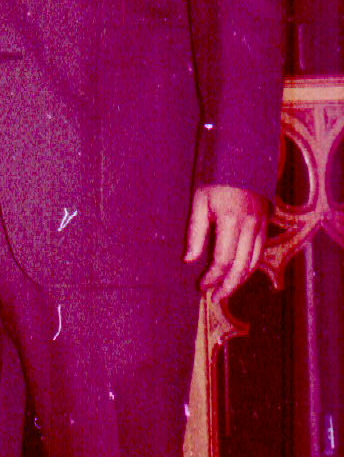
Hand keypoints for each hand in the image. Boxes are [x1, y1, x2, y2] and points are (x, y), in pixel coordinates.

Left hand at [184, 184, 268, 302]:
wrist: (243, 158)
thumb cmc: (216, 178)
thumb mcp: (199, 202)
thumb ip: (196, 232)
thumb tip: (190, 260)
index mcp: (231, 220)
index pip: (223, 260)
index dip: (212, 277)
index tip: (201, 285)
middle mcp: (250, 226)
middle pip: (242, 266)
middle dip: (228, 286)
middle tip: (215, 298)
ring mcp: (261, 225)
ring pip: (254, 261)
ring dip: (240, 279)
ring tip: (226, 290)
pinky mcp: (265, 223)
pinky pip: (260, 251)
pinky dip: (251, 266)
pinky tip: (239, 272)